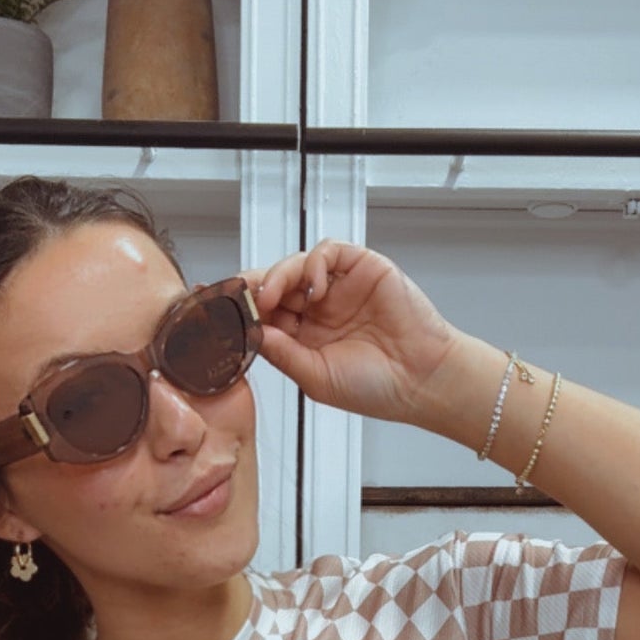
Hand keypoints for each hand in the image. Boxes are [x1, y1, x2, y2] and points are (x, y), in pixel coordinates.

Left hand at [241, 240, 462, 427]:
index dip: (243, 308)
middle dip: (254, 288)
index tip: (219, 308)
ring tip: (272, 295)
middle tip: (241, 298)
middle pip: (275, 284)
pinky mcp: (361, 268)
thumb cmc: (376, 387)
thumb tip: (250, 333)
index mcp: (304, 336)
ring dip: (278, 275)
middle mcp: (319, 309)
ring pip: (296, 265)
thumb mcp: (315, 377)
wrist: (420, 380)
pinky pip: (328, 252)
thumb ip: (282, 353)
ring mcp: (339, 287)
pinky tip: (314, 287)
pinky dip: (314, 263)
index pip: (266, 313)